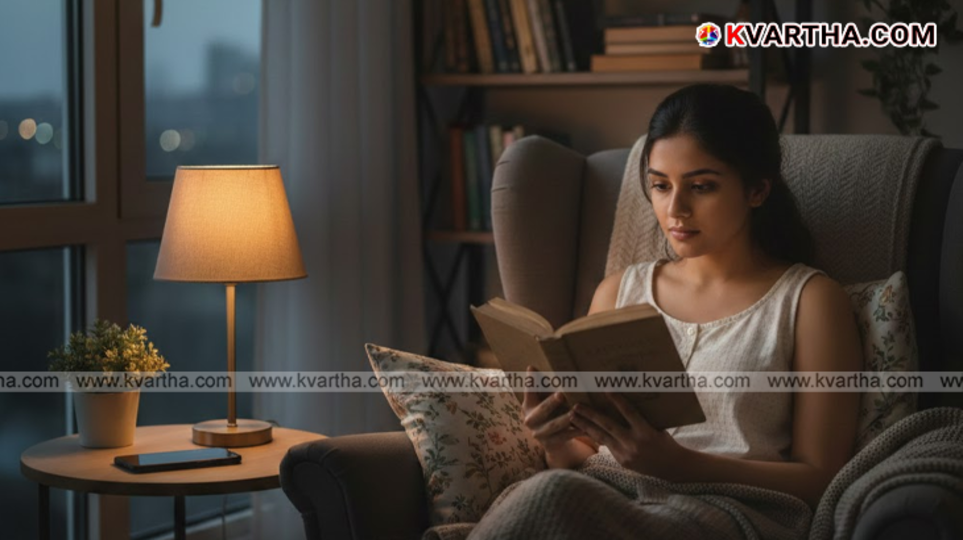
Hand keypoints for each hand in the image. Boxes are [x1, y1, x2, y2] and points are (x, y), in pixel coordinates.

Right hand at [522, 366, 583, 452]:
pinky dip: (575, 431)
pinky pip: (565, 436)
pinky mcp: (551, 443)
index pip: (528, 390)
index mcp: (528, 405)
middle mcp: (530, 420)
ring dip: (564, 419)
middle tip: (560, 395)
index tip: (532, 368)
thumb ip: (539, 384)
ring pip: (553, 426)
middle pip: (541, 410)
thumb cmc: (547, 409)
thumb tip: (531, 366)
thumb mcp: (542, 398)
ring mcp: (540, 433)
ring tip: (574, 412)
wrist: (549, 438)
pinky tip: (586, 427)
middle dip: (550, 403)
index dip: (530, 381)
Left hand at [569, 392, 687, 478]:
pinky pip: (606, 445)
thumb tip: (624, 399)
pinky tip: (583, 428)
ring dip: (585, 426)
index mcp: (646, 432)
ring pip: (601, 436)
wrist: (672, 467)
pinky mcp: (621, 461)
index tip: (605, 388)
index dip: (617, 399)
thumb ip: (641, 417)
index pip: (628, 412)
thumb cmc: (665, 441)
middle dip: (590, 414)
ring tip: (572, 417)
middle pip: (607, 425)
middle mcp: (634, 443)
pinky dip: (595, 436)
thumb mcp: (656, 427)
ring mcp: (626, 454)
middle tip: (575, 405)